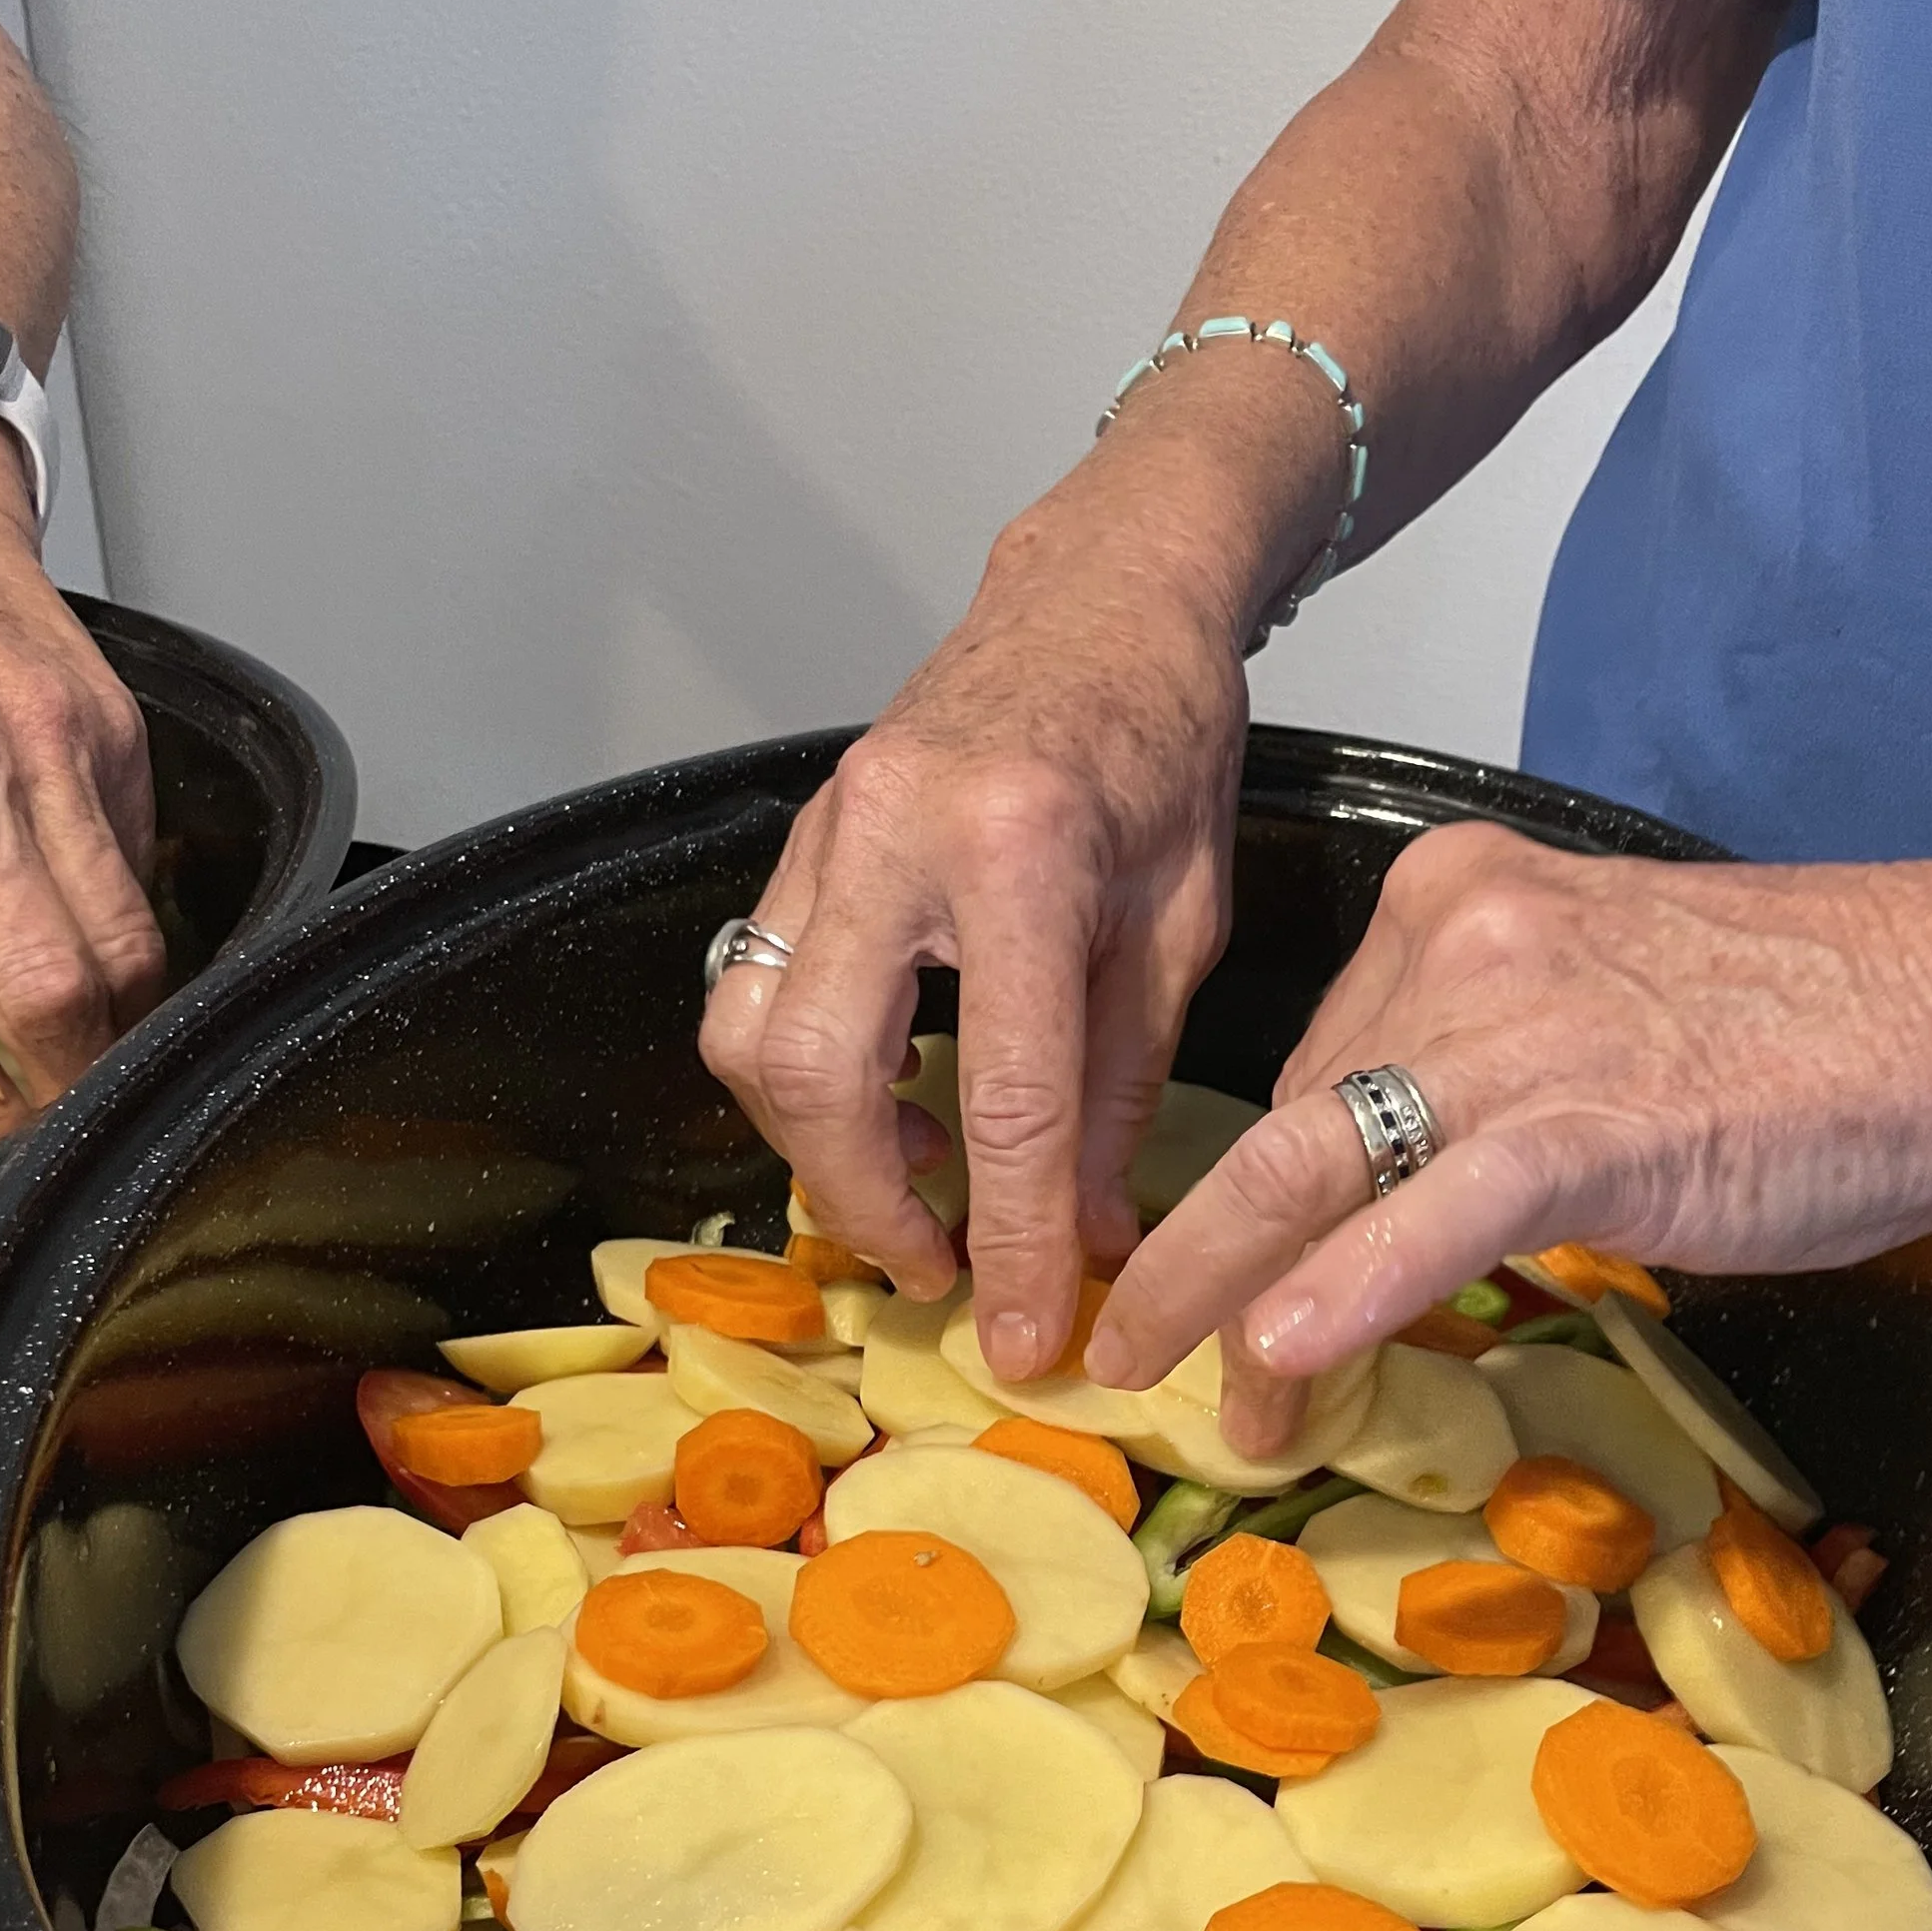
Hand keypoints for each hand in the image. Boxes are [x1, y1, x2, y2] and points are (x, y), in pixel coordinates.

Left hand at [0, 399, 160, 1163]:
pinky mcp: (120, 737)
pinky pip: (138, 876)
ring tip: (76, 1075)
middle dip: (57, 1100)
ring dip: (108, 1037)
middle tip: (39, 1143)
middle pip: (61, 993)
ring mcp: (66, 750)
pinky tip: (79, 947)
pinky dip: (115, 934)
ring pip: (129, 950)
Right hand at [699, 504, 1245, 1375]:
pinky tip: (902, 1097)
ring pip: (750, 1035)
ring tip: (922, 1188)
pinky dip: (811, 1074)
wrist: (1101, 597)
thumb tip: (1093, 1238)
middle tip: (942, 1269)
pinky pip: (759, 983)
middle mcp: (893, 837)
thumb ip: (1122, 1086)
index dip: (1012, 1238)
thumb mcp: (1181, 925)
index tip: (1026, 1334)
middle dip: (865, 1202)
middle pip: (814, 1076)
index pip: (1002, 1098)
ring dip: (818, 1144)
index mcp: (1020, 856)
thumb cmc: (1162, 744)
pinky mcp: (799, 839)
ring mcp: (825, 831)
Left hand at [1090, 811, 1931, 1447]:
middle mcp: (1458, 946)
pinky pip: (1434, 1215)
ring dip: (1229, 1306)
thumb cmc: (1815, 1026)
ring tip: (1187, 1399)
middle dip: (1197, 1263)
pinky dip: (1345, 1294)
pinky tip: (1285, 1360)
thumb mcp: (1601, 1013)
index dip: (1253, 1201)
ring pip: (1315, 1174)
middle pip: (1282, 1125)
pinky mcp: (1590, 1121)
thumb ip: (1483, 1084)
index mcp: (1454, 904)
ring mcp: (1517, 1032)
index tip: (1217, 1284)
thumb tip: (1397, 1205)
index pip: (1308, 1069)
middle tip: (1136, 1356)